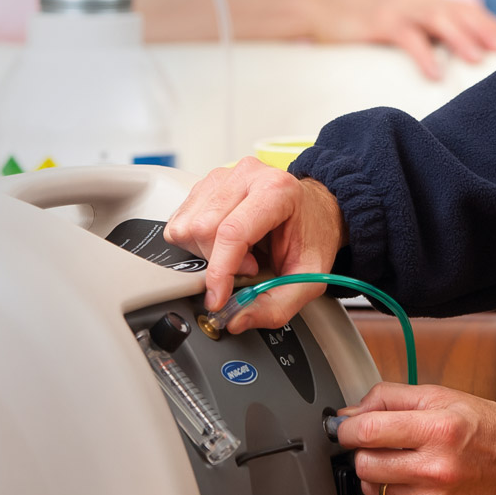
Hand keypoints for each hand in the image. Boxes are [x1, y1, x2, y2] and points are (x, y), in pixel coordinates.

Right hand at [163, 157, 346, 329]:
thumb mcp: (309, 277)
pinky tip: (224, 242)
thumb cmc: (312, 235)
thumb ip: (277, 305)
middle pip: (203, 229)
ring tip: (239, 252)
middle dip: (218, 262)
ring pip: (186, 226)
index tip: (217, 299)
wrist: (314, 209)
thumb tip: (236, 319)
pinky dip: (196, 243)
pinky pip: (180, 221)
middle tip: (249, 266)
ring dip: (206, 252)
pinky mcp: (206, 184)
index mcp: (275, 190)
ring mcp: (222, 176)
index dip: (220, 272)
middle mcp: (246, 175)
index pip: (232, 232)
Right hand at [312, 0, 495, 79]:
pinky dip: (423, 54)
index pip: (464, 8)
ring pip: (438, 19)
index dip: (487, 23)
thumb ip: (426, 33)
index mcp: (425, 0)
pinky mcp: (379, 22)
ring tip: (478, 59)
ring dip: (460, 38)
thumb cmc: (364, 23)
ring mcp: (399, 8)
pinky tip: (435, 73)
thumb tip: (454, 58)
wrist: (321, 9)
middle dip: (483, 28)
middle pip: (458, 11)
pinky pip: (407, 37)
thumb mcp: (401, 23)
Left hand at [336, 382, 495, 494]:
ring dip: (378, 476)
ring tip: (401, 463)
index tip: (345, 428)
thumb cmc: (491, 431)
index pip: (369, 431)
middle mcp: (437, 469)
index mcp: (438, 430)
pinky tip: (412, 484)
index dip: (347, 428)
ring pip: (374, 491)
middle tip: (378, 444)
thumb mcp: (444, 397)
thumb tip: (352, 412)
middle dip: (363, 452)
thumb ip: (392, 398)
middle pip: (365, 464)